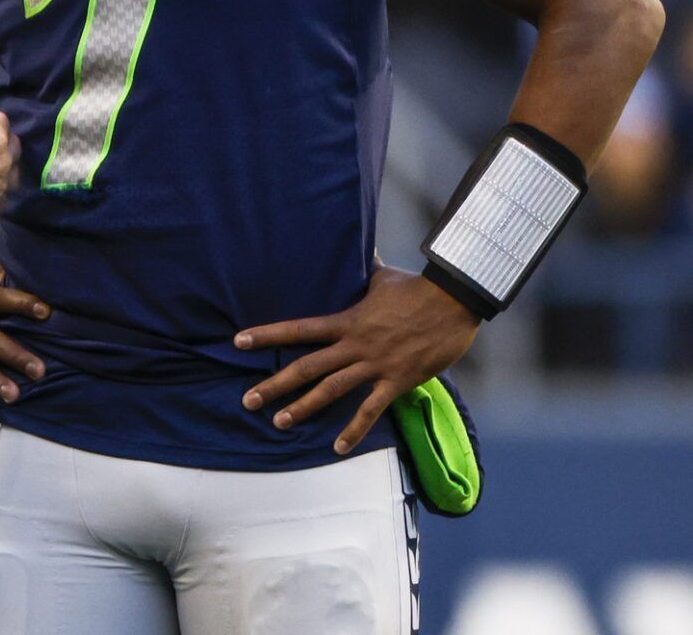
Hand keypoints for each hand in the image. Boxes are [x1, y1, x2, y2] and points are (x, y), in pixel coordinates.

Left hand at [235, 265, 479, 454]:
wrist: (454, 302)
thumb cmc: (418, 288)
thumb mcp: (383, 276)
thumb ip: (363, 268)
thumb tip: (357, 244)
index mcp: (346, 321)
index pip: (298, 329)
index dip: (267, 335)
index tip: (238, 342)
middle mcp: (354, 345)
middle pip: (306, 367)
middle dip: (275, 384)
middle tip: (247, 401)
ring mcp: (374, 364)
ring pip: (331, 390)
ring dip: (304, 407)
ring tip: (278, 422)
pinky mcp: (397, 381)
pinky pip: (370, 410)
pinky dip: (354, 430)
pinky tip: (337, 448)